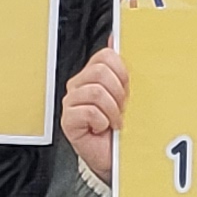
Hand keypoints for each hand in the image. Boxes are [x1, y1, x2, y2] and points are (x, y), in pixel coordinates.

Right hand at [58, 47, 128, 181]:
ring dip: (112, 110)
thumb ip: (122, 67)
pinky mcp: (68, 120)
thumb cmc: (121, 127)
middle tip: (122, 108)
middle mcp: (79, 86)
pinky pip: (88, 111)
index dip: (122, 71)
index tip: (128, 88)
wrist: (115, 157)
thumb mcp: (129, 95)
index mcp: (93, 75)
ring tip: (114, 121)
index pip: (105, 56)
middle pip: (99, 72)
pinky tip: (102, 128)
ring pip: (95, 91)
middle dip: (118, 92)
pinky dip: (101, 121)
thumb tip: (117, 38)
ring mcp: (71, 102)